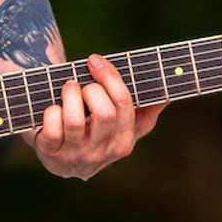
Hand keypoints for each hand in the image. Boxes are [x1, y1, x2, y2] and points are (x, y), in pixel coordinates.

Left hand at [32, 54, 163, 179]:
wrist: (62, 160)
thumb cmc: (96, 131)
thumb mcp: (124, 125)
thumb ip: (147, 109)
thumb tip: (170, 90)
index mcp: (125, 142)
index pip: (124, 104)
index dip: (109, 77)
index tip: (96, 61)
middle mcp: (103, 152)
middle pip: (104, 112)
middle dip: (91, 89)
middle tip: (82, 83)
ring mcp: (76, 156)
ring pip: (74, 119)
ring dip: (69, 95)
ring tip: (68, 89)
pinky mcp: (51, 155)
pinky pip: (52, 128)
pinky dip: (51, 112)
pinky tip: (54, 110)